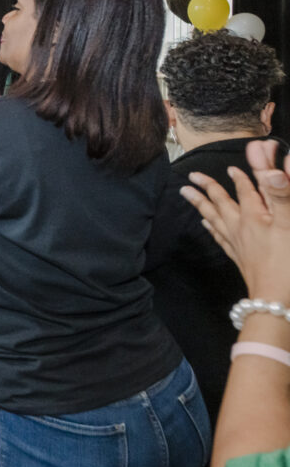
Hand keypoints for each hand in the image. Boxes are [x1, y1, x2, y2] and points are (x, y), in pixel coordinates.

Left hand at [180, 140, 289, 299]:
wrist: (276, 300)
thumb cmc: (286, 262)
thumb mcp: (288, 225)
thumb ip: (281, 196)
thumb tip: (272, 171)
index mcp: (252, 218)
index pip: (244, 191)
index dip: (239, 177)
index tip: (230, 166)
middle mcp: (240, 229)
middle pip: (220, 203)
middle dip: (207, 188)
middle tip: (191, 176)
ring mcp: (238, 245)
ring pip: (215, 219)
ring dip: (202, 205)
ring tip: (188, 194)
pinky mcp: (240, 259)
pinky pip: (220, 238)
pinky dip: (212, 228)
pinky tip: (207, 225)